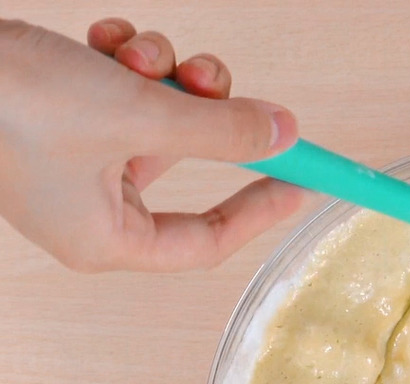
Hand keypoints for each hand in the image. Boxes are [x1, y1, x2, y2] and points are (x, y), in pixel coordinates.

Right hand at [0, 17, 303, 271]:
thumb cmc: (15, 101)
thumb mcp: (139, 114)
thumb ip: (222, 129)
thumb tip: (287, 135)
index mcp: (108, 242)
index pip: (207, 240)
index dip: (260, 208)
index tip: (304, 179)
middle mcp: (91, 212)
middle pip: (184, 167)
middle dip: (202, 114)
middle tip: (212, 79)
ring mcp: (69, 165)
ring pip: (153, 122)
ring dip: (162, 77)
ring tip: (138, 49)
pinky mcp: (54, 120)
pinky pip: (116, 97)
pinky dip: (123, 64)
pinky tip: (104, 37)